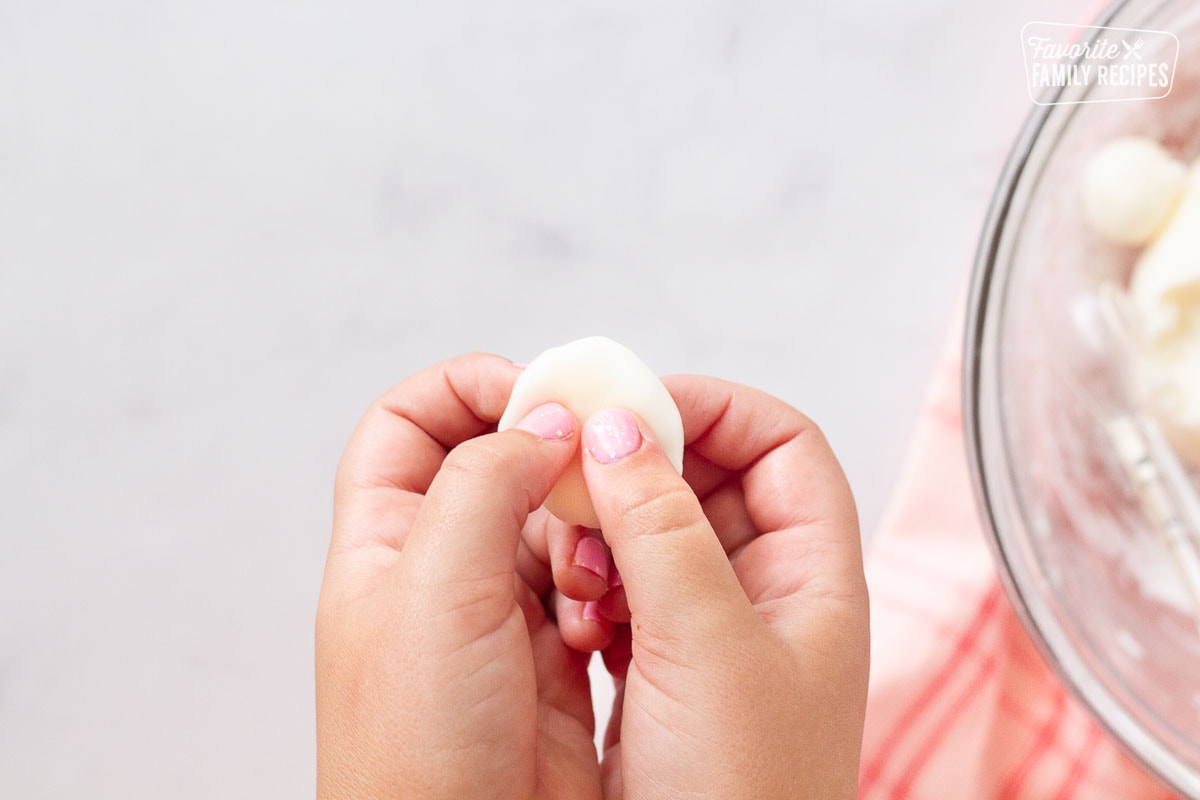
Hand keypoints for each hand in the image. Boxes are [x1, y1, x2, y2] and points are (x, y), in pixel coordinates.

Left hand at [315, 354, 603, 799]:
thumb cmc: (416, 749)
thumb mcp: (436, 589)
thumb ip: (485, 482)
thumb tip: (544, 419)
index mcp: (385, 540)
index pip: (410, 421)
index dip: (469, 390)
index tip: (539, 394)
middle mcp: (436, 568)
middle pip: (496, 464)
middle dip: (551, 457)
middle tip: (601, 462)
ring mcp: (496, 613)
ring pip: (553, 524)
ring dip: (585, 529)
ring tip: (592, 568)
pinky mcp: (552, 656)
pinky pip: (590, 586)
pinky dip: (608, 584)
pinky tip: (606, 615)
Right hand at [577, 377, 869, 798]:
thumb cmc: (744, 797)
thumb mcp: (708, 647)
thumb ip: (662, 530)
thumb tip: (620, 429)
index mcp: (811, 576)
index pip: (782, 443)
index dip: (715, 408)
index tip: (635, 405)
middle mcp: (767, 595)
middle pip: (708, 480)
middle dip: (640, 473)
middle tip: (579, 480)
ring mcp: (712, 632)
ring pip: (655, 535)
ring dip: (607, 535)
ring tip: (581, 572)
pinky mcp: (662, 667)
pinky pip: (623, 591)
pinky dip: (592, 589)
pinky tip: (576, 620)